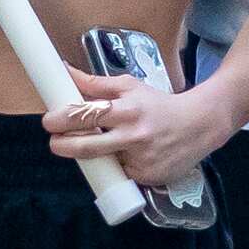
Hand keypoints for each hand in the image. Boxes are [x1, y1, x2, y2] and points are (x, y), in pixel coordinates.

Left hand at [48, 70, 230, 189]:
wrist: (199, 125)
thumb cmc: (158, 104)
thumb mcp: (129, 86)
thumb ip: (95, 83)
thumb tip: (63, 70)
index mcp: (127, 109)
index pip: (86, 115)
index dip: (61, 119)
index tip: (49, 121)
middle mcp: (133, 136)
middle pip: (86, 147)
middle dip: (62, 146)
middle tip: (54, 142)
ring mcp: (141, 160)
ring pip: (102, 163)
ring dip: (90, 157)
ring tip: (91, 146)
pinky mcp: (147, 177)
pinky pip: (120, 175)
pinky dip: (115, 168)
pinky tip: (124, 157)